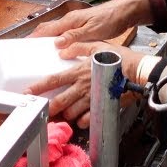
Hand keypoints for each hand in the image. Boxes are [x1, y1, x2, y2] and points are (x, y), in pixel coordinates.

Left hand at [27, 42, 146, 127]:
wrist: (138, 72)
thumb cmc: (119, 58)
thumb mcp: (97, 45)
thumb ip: (78, 47)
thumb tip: (61, 49)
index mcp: (79, 71)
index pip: (54, 79)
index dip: (39, 87)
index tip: (27, 92)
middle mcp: (83, 86)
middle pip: (60, 100)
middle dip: (49, 107)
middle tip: (43, 110)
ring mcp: (92, 98)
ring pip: (72, 112)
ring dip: (66, 114)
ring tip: (63, 113)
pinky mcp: (102, 107)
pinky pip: (87, 119)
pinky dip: (81, 121)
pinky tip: (80, 118)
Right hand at [30, 0, 150, 47]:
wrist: (124, 13)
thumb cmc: (110, 19)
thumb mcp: (93, 30)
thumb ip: (74, 36)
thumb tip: (56, 43)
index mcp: (70, 20)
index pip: (47, 29)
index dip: (34, 37)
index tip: (24, 45)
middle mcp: (70, 20)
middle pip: (48, 29)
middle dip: (37, 38)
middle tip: (28, 50)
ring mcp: (76, 23)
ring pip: (56, 31)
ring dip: (47, 40)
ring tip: (40, 52)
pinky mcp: (82, 27)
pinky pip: (65, 34)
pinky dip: (58, 41)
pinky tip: (60, 49)